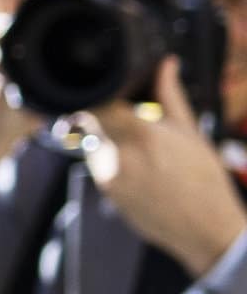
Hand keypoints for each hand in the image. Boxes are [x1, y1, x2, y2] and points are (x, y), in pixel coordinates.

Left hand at [84, 57, 246, 274]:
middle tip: (127, 115)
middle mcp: (118, 155)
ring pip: (91, 143)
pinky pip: (97, 165)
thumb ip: (169, 96)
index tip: (107, 91)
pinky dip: (110, 158)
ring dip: (106, 138)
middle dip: (103, 115)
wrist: (204, 229)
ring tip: (140, 145)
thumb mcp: (190, 132)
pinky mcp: (104, 193)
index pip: (97, 103)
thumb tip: (165, 64)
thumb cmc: (204, 179)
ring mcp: (107, 176)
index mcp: (141, 134)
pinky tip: (138, 166)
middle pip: (90, 122)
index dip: (99, 96)